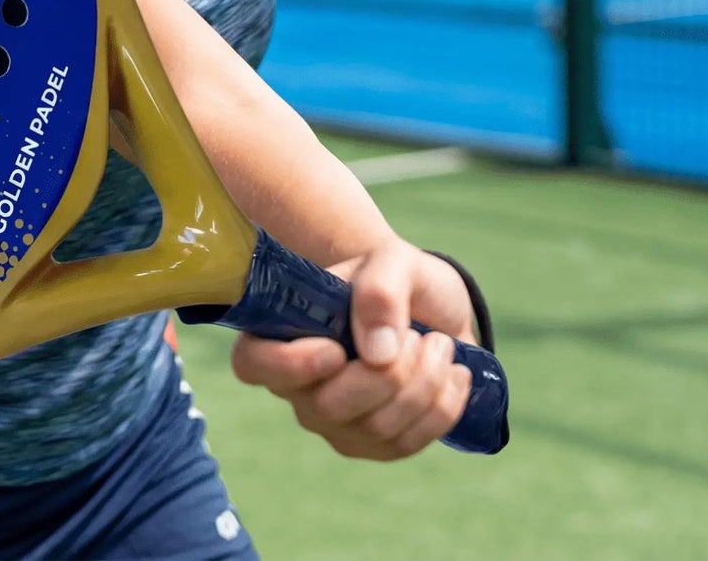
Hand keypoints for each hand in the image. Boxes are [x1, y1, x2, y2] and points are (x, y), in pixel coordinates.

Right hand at [229, 241, 473, 460]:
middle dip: (390, 376)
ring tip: (441, 345)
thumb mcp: (393, 262)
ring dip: (425, 386)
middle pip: (328, 407)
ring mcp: (335, 422)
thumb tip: (378, 352)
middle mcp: (298, 386)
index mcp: (282, 331)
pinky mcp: (374, 445)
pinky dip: (442, 410)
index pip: (253, 364)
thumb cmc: (394, 278)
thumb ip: (380, 291)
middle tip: (422, 337)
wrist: (429, 305)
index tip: (336, 350)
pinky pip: (406, 445)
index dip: (290, 365)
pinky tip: (454, 375)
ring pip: (376, 429)